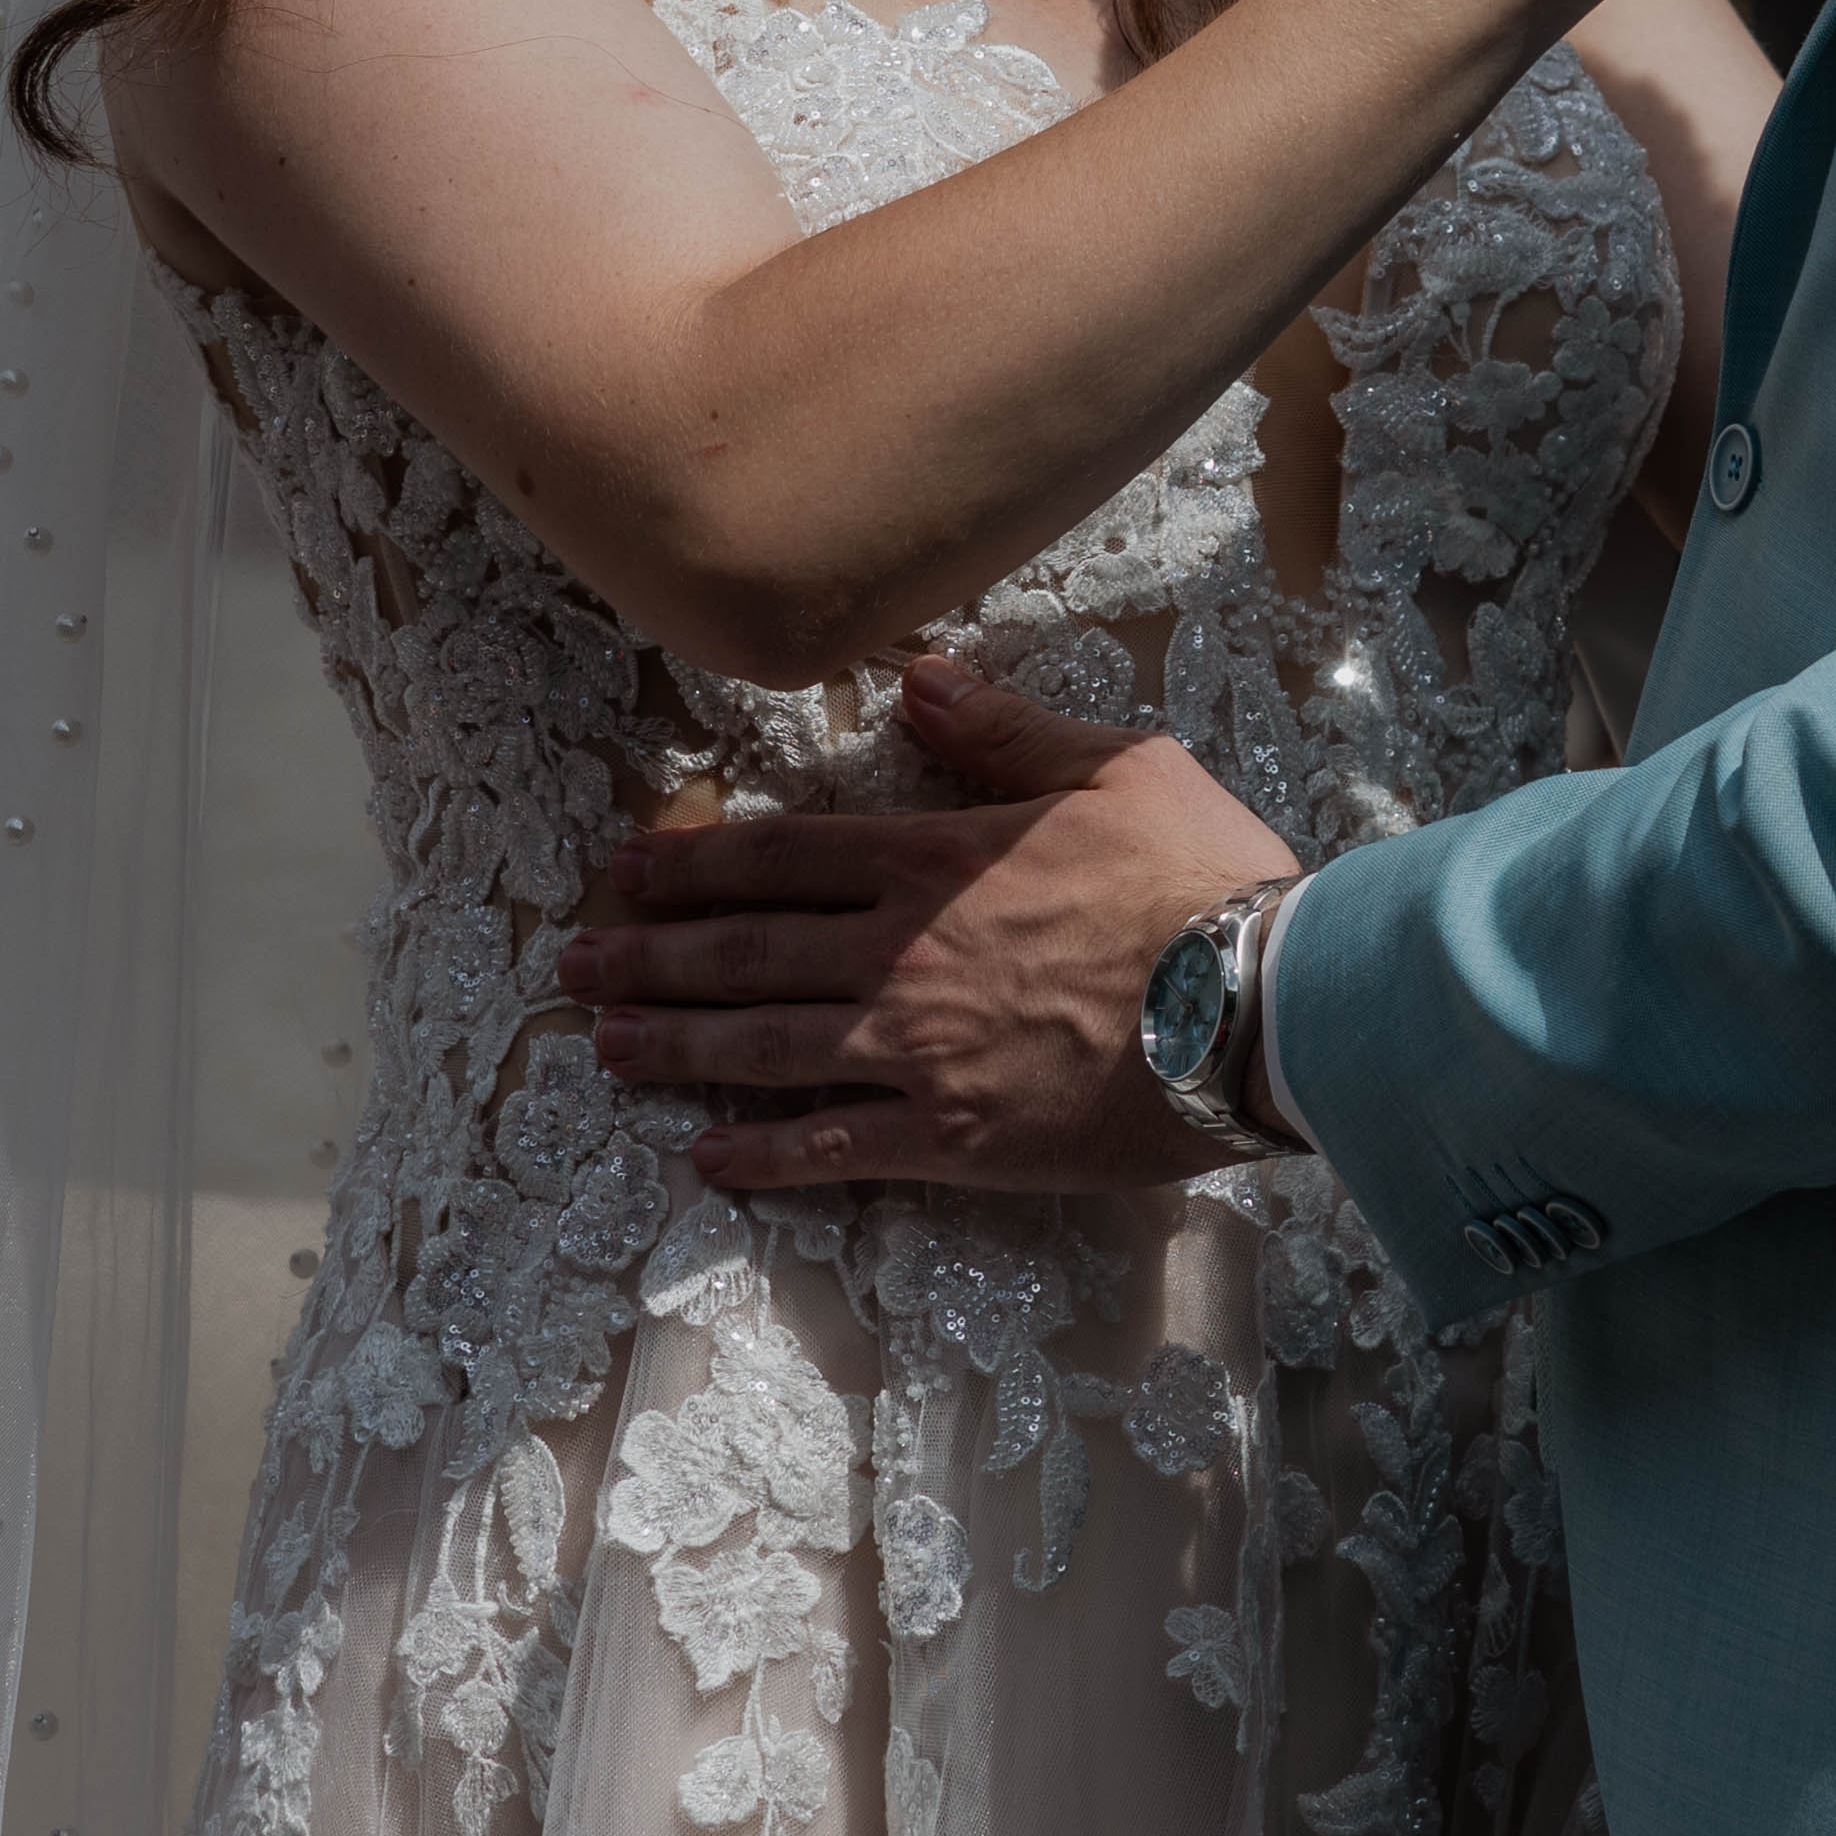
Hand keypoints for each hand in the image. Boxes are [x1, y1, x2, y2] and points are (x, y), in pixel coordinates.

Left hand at [560, 652, 1303, 1193]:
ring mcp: (917, 1049)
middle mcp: (900, 952)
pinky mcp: (950, 1135)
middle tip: (574, 959)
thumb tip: (919, 677)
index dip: (695, 861)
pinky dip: (760, 1157)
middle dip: (649, 952)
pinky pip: (830, 1148)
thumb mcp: (1115, 768)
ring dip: (672, 1042)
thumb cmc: (1202, 879)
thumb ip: (1005, 729)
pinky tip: (704, 1158)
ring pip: (761, 1045)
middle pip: (745, 951)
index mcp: (934, 858)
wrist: (1261, 1003)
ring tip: (603, 1041)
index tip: (629, 866)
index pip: (782, 856)